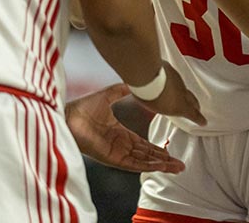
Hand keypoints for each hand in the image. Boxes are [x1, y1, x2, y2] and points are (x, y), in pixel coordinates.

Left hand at [66, 83, 184, 173]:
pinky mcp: (111, 158)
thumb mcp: (110, 94)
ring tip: (176, 167)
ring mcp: (116, 154)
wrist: (69, 115)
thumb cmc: (83, 106)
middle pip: (147, 156)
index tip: (170, 151)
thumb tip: (136, 82)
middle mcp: (120, 146)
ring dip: (160, 165)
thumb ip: (123, 90)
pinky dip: (148, 166)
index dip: (157, 148)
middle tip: (180, 164)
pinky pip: (133, 165)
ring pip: (143, 162)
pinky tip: (160, 166)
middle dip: (164, 160)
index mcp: (119, 133)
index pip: (143, 144)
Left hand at [135, 63, 206, 126]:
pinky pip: (174, 77)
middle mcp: (182, 92)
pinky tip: (165, 81)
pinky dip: (172, 81)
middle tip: (196, 108)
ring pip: (183, 87)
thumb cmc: (150, 95)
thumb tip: (161, 104)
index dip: (199, 119)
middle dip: (195, 105)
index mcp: (181, 106)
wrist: (147, 74)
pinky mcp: (172, 70)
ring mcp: (178, 80)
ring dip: (181, 92)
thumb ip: (163, 107)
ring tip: (175, 94)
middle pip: (193, 99)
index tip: (203, 122)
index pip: (193, 114)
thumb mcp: (156, 108)